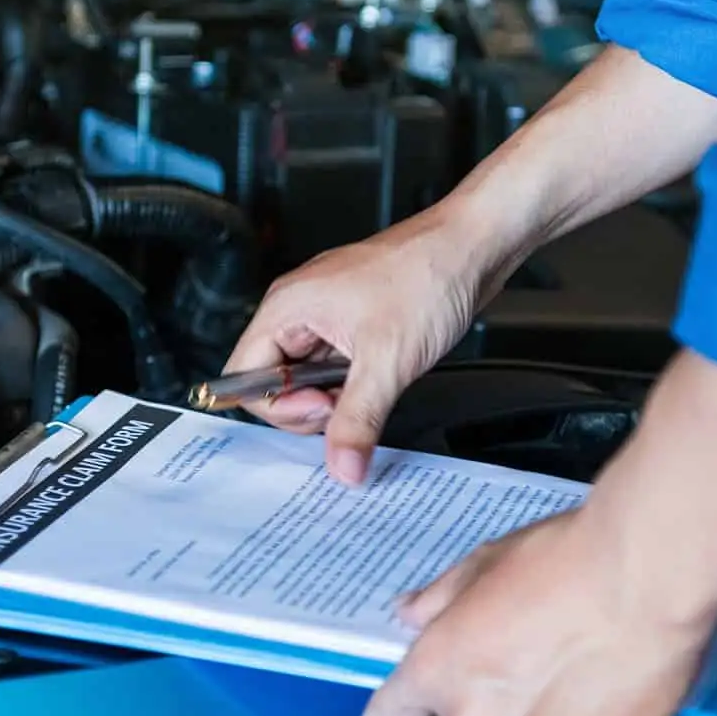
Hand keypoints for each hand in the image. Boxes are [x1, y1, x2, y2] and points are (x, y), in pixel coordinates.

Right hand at [221, 208, 505, 483]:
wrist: (472, 247)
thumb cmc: (427, 275)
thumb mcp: (388, 360)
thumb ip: (357, 420)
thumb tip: (342, 468)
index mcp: (287, 307)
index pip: (244, 376)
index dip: (278, 406)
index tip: (321, 409)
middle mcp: (298, 310)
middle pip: (273, 382)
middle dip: (308, 406)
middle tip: (348, 404)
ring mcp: (325, 317)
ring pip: (306, 379)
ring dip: (333, 397)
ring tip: (371, 388)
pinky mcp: (352, 325)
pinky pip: (333, 369)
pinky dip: (351, 386)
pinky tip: (379, 382)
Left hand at [359, 506, 714, 715]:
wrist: (646, 579)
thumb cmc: (562, 560)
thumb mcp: (485, 563)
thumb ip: (439, 599)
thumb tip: (411, 614)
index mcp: (435, 675)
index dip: (405, 711)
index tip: (426, 698)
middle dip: (480, 715)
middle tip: (522, 673)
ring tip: (574, 684)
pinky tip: (610, 698)